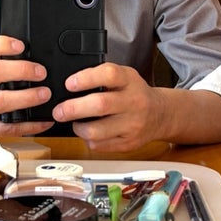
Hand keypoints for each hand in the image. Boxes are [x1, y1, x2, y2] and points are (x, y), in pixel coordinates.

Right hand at [0, 36, 54, 143]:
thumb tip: (25, 50)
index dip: (2, 45)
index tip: (20, 46)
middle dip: (20, 70)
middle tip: (40, 72)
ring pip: (0, 101)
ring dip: (26, 97)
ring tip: (44, 94)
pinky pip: (9, 128)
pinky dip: (30, 125)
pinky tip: (44, 120)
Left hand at [51, 63, 165, 152]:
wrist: (161, 115)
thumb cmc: (135, 93)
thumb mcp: (124, 76)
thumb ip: (102, 77)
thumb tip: (70, 85)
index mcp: (129, 80)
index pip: (109, 74)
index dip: (86, 78)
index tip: (69, 83)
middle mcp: (133, 102)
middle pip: (100, 105)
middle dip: (73, 108)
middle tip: (59, 111)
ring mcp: (132, 125)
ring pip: (97, 131)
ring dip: (78, 128)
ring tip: (75, 122)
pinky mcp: (128, 144)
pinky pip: (100, 145)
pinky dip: (89, 139)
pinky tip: (89, 132)